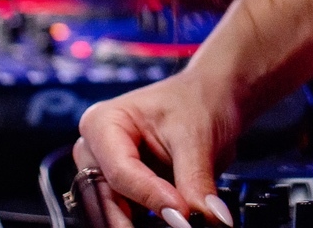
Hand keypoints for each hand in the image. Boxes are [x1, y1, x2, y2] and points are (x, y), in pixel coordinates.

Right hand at [73, 68, 241, 227]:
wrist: (215, 97)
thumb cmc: (199, 101)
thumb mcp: (198, 138)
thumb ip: (196, 181)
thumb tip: (206, 217)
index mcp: (103, 123)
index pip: (120, 171)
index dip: (150, 195)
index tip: (181, 213)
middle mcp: (97, 150)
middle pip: (106, 198)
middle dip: (134, 219)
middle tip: (173, 223)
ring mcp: (108, 172)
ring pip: (114, 212)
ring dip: (140, 224)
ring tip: (174, 221)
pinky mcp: (125, 192)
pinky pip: (129, 217)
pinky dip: (149, 223)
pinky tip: (171, 221)